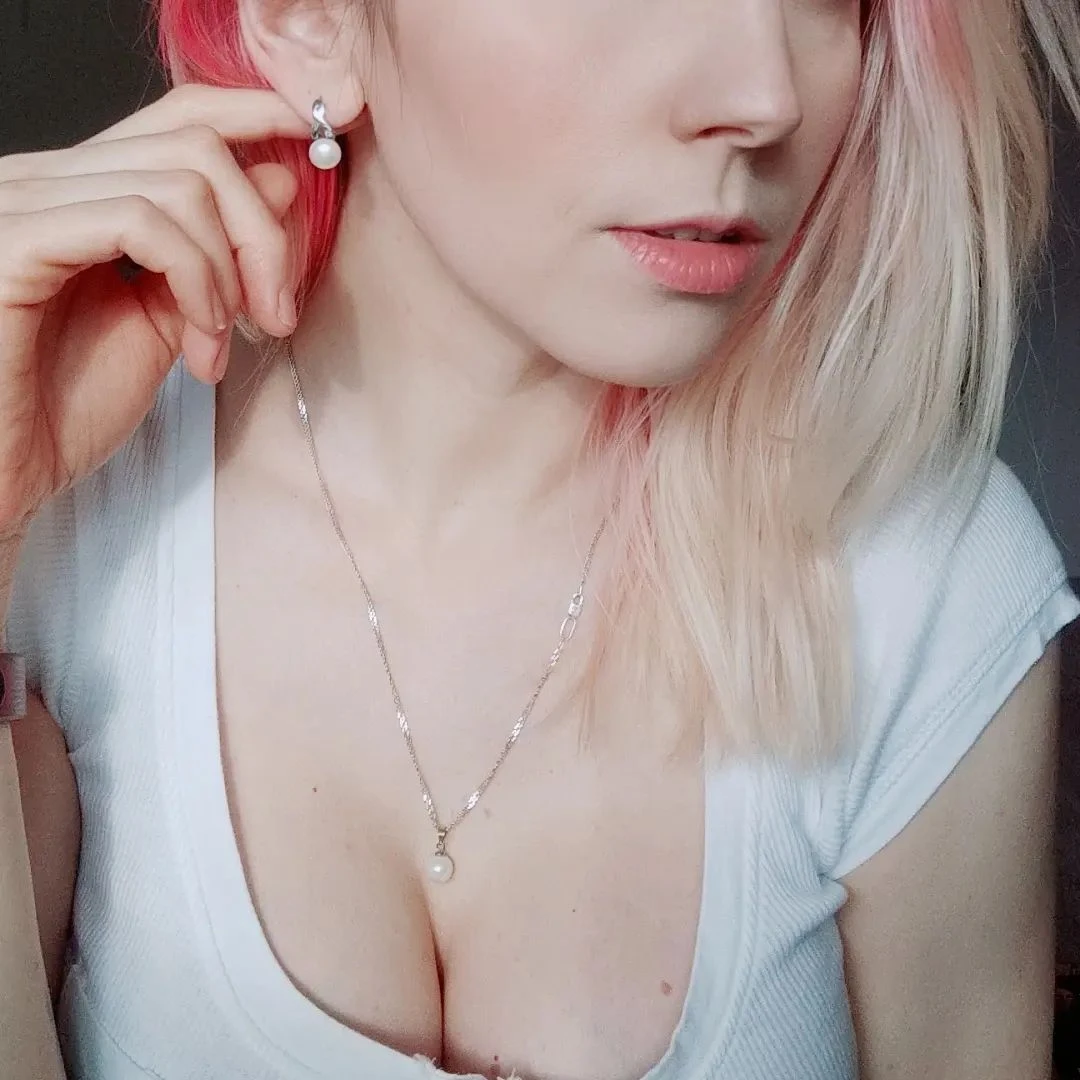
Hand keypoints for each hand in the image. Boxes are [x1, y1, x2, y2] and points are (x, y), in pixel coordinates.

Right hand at [0, 84, 309, 537]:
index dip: (257, 114)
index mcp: (83, 192)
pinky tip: (199, 340)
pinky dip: (195, 279)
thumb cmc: (68, 407)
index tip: (322, 137)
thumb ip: (217, 253)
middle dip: (262, 232)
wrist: (6, 474)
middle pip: (195, 144)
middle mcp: (49, 180)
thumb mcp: (169, 323)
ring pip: (179, 181)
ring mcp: (27, 203)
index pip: (178, 115)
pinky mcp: (16, 241)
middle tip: (276, 313)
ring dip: (230, 273)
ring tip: (222, 343)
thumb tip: (277, 178)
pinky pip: (139, 221)